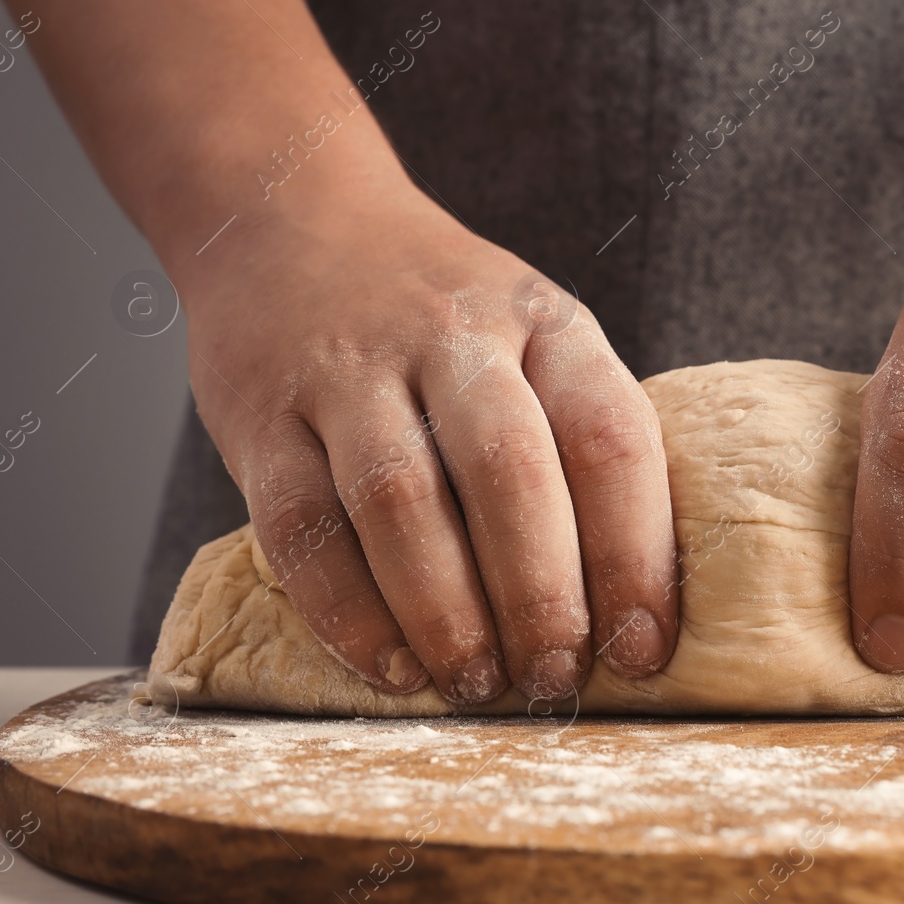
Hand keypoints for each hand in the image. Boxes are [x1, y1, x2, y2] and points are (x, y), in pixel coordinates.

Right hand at [180, 177, 676, 703]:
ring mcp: (347, 371)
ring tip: (479, 685)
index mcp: (545, 323)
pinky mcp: (260, 416)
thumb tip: (637, 604)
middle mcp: (451, 338)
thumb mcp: (538, 335)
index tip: (643, 649)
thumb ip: (581, 440)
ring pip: (401, 503)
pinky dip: (348, 613)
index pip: (609, 438)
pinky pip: (300, 527)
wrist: (292, 218)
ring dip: (447, 614)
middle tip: (557, 680)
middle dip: (541, 597)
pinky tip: (392, 669)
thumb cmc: (446, 317)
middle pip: (508, 474)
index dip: (635, 555)